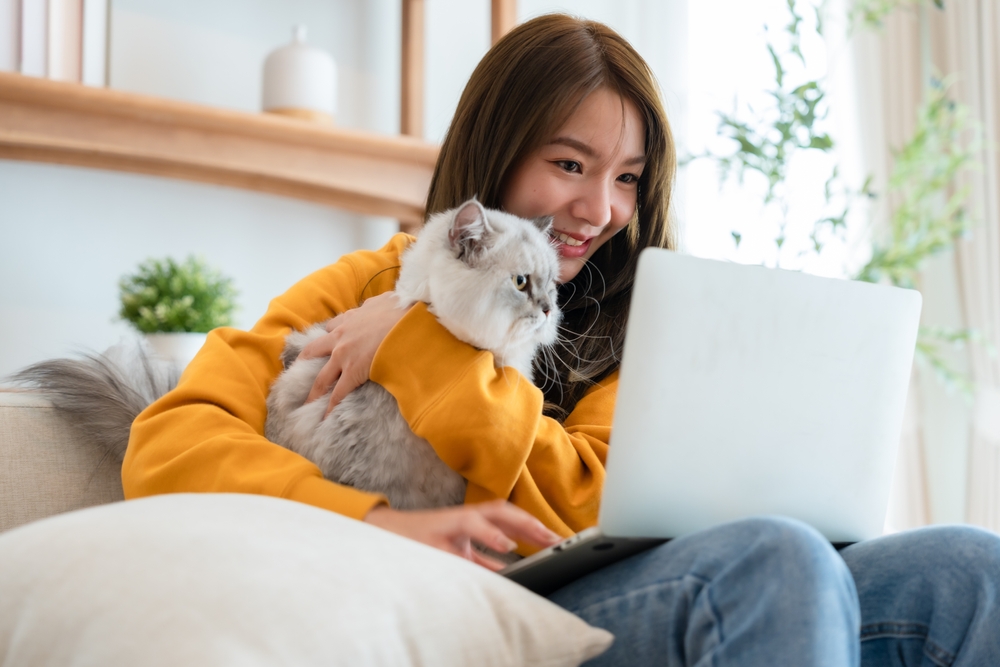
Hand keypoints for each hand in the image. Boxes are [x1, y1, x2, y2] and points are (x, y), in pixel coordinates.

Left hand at [300, 292, 410, 415]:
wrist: (407, 322)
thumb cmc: (403, 310)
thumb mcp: (387, 301)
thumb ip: (379, 304)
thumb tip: (383, 304)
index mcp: (351, 318)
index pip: (333, 327)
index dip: (330, 336)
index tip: (329, 343)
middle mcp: (341, 335)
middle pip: (315, 350)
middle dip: (307, 361)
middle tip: (303, 371)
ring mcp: (344, 354)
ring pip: (321, 376)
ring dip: (314, 391)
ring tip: (308, 403)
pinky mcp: (352, 371)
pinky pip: (338, 393)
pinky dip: (331, 407)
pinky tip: (327, 417)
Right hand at [363, 500, 562, 570]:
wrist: (381, 536)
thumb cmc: (421, 544)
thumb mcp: (458, 554)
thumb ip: (483, 560)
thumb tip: (510, 569)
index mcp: (470, 522)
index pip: (506, 518)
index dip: (532, 526)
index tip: (556, 538)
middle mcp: (462, 518)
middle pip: (501, 512)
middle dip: (529, 523)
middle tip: (555, 537)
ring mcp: (447, 524)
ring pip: (482, 516)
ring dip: (511, 524)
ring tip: (537, 535)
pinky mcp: (435, 536)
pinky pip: (462, 536)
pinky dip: (484, 537)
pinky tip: (504, 544)